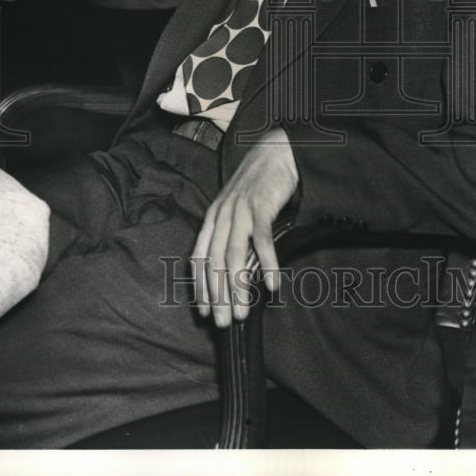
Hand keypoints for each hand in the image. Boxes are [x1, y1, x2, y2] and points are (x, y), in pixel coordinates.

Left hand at [191, 128, 298, 327]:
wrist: (276, 151)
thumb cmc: (259, 184)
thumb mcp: (238, 208)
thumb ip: (233, 233)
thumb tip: (235, 269)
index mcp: (213, 217)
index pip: (199, 257)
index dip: (200, 286)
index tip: (204, 312)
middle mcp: (222, 215)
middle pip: (213, 262)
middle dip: (217, 296)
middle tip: (224, 323)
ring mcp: (240, 210)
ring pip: (233, 256)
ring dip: (237, 287)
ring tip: (243, 312)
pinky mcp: (261, 206)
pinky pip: (261, 241)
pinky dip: (267, 264)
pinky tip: (273, 284)